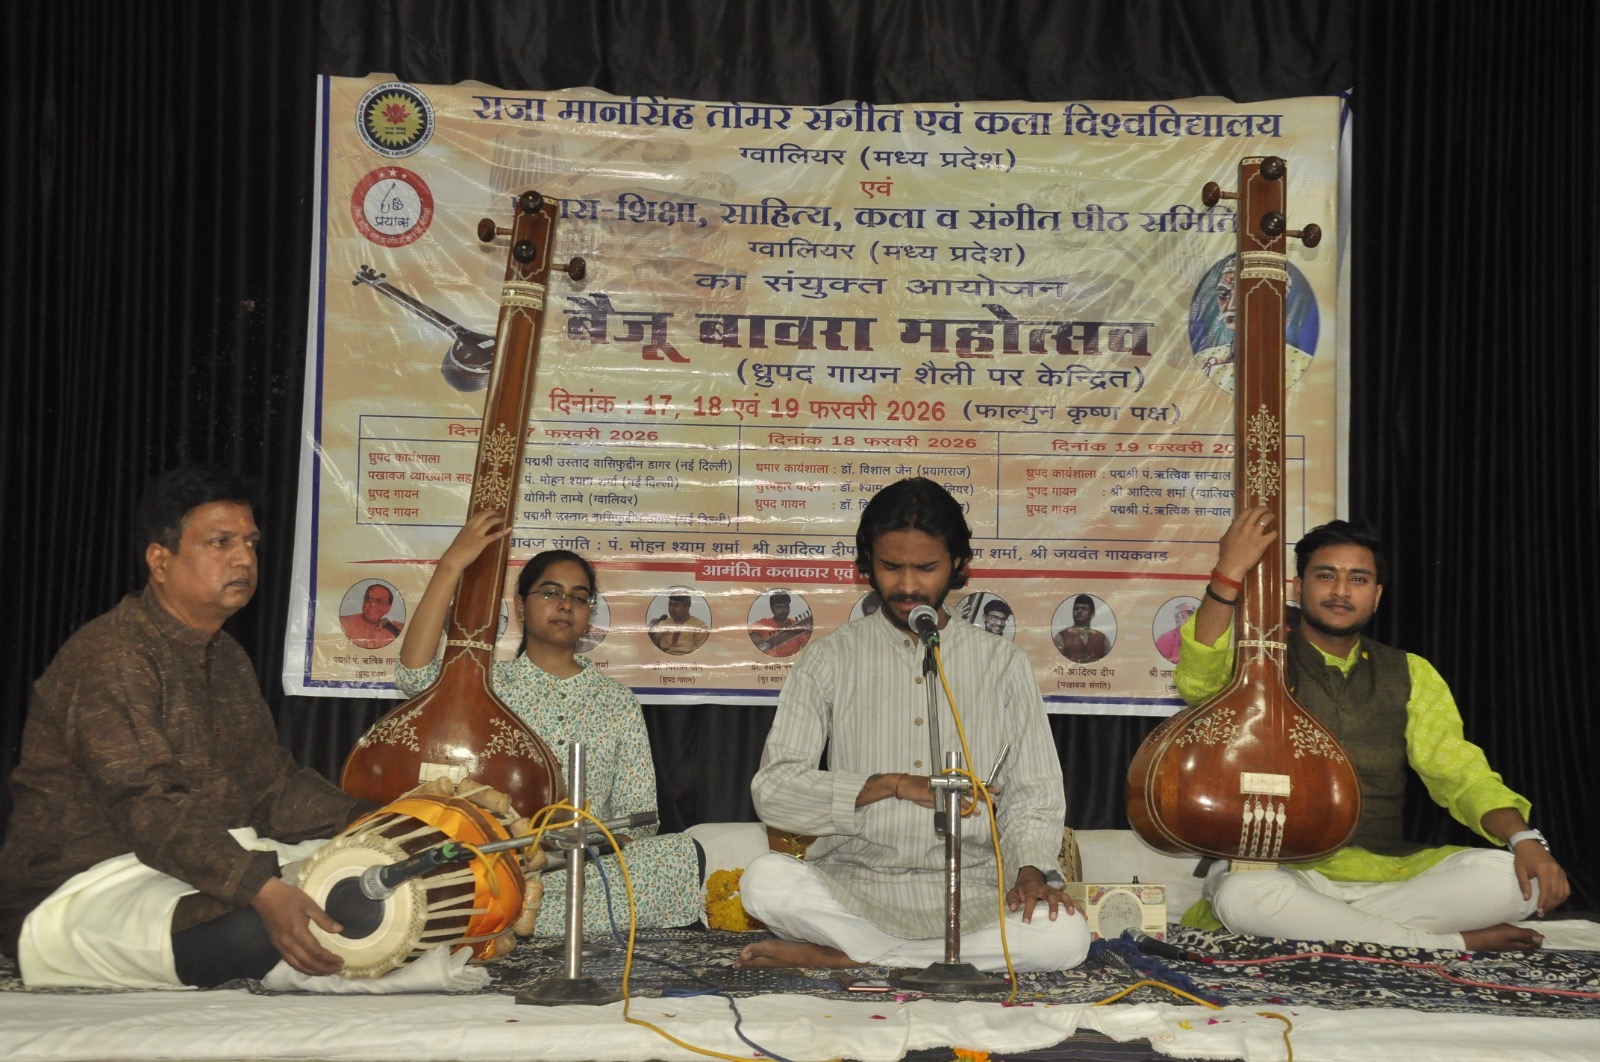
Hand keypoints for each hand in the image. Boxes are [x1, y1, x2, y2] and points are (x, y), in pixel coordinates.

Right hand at [250, 877, 344, 976]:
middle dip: (323, 968)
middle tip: (337, 970)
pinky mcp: (276, 946)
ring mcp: (280, 946)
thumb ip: (324, 919)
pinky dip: (301, 968)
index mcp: (297, 932)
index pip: (316, 951)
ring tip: (326, 972)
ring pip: (297, 965)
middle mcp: (288, 943)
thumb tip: (339, 930)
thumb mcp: (309, 904)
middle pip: (307, 962)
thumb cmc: (289, 898)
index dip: (329, 959)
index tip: (340, 961)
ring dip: (313, 971)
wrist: (265, 896)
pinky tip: (310, 968)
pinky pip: (290, 962)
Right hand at [439, 509, 510, 574]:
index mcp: (466, 527)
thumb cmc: (455, 552)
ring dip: (498, 519)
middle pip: (483, 515)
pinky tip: (508, 530)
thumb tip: (469, 537)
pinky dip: (502, 532)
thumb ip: (466, 536)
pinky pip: (494, 535)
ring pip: (490, 522)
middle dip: (492, 512)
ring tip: (504, 519)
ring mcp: (477, 534)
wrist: (453, 558)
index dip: (484, 512)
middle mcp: (472, 528)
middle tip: (498, 513)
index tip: (489, 511)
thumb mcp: (460, 540)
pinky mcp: (482, 542)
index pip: (476, 516)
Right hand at [875, 773, 996, 813]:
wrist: (904, 785)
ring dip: (971, 802)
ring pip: (959, 794)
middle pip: (968, 787)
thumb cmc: (920, 790)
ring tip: (981, 809)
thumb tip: (966, 812)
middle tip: (995, 797)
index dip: (983, 787)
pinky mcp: (932, 793)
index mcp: (950, 784)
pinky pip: (946, 800)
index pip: (970, 785)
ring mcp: (940, 788)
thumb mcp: (937, 799)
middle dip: (982, 792)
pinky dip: (955, 805)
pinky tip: (964, 810)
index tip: (996, 790)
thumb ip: (951, 804)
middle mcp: (948, 784)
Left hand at [1006, 867, 1081, 923]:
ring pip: (1064, 896)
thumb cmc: (1022, 889)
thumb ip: (1012, 899)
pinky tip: (1084, 917)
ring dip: (1069, 905)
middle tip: (1053, 918)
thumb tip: (1012, 908)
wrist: (1031, 878)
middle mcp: (1045, 889)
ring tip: (1072, 915)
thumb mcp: (1014, 892)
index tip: (1026, 922)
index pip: (1030, 899)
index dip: (1028, 910)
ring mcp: (1055, 892)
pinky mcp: (1061, 895)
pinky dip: (1078, 908)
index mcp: (1032, 888)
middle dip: (1053, 906)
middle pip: (1051, 895)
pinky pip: (1072, 900)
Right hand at [1216, 505, 1277, 581]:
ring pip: (1266, 519)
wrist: (1231, 565)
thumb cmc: (1226, 553)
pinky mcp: (1262, 543)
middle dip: (1264, 509)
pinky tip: (1274, 534)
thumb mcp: (1224, 538)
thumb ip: (1230, 530)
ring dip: (1270, 517)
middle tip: (1267, 510)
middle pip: (1258, 512)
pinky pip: (1272, 534)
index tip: (1256, 510)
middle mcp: (1246, 527)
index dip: (1253, 509)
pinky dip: (1274, 533)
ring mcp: (1255, 534)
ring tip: (1272, 517)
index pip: (1247, 511)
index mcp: (1236, 525)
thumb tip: (1233, 523)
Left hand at [1513, 841, 1570, 915]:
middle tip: (1542, 913)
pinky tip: (1555, 903)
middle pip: (1556, 892)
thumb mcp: (1519, 870)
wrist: (1531, 846)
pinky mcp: (1563, 873)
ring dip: (1556, 903)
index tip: (1539, 911)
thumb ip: (1524, 884)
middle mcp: (1555, 871)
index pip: (1547, 889)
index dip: (1544, 901)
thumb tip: (1526, 899)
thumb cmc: (1523, 858)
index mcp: (1544, 870)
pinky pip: (1566, 888)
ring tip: (1547, 910)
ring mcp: (1561, 872)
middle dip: (1549, 905)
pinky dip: (1562, 897)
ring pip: (1563, 892)